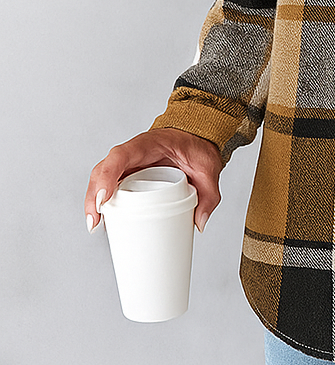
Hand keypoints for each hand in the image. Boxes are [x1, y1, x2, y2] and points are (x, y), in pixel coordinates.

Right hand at [85, 128, 223, 233]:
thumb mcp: (208, 168)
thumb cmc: (197, 147)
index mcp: (147, 144)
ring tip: (96, 226)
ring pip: (102, 180)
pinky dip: (103, 202)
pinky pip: (111, 186)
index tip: (104, 199)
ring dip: (94, 202)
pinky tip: (104, 222)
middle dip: (94, 197)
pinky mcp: (129, 174)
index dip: (107, 176)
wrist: (197, 137)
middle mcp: (132, 153)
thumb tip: (199, 223)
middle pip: (103, 171)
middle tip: (96, 223)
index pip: (120, 156)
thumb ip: (209, 194)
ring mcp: (128, 164)